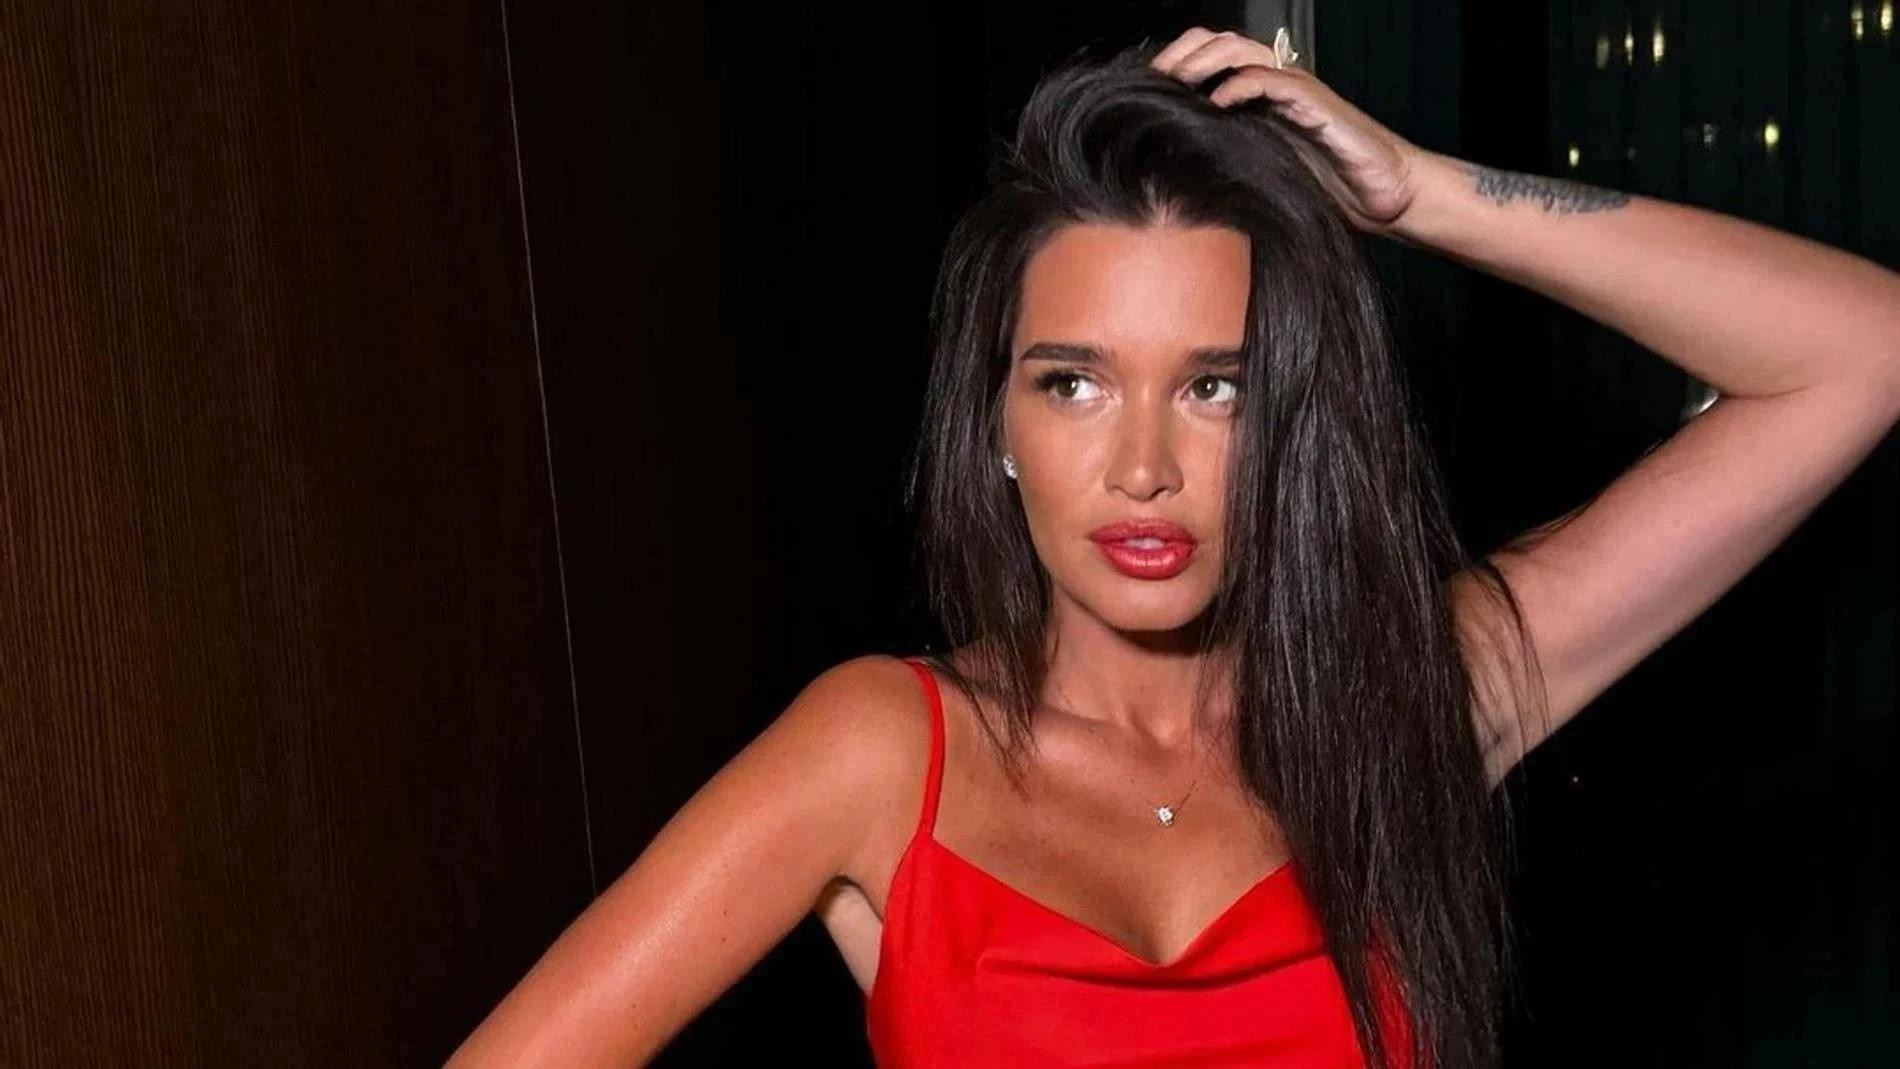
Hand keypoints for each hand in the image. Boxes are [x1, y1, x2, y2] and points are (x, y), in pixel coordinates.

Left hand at [1150, 27, 1424, 235]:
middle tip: (1151, 82)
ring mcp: (1296, 92)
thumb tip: (1165, 183)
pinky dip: (1242, 85)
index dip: (1174, 67)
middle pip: (1218, 44)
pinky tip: (1218, 102)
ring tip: (1177, 83)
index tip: (1139, 91)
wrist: (1386, 198)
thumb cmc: (1327, 193)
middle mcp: (1274, 87)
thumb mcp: (1259, 177)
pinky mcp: (1317, 106)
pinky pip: (1275, 81)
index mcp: (1256, 100)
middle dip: (1180, 56)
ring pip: (1242, 51)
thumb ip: (1223, 165)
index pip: (1208, 62)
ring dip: (1204, 62)